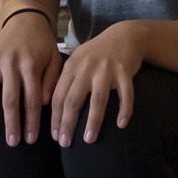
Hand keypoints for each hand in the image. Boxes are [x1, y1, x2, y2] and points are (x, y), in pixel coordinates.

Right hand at [0, 11, 62, 146]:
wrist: (23, 19)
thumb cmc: (42, 43)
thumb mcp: (55, 59)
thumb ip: (51, 81)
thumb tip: (45, 104)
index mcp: (30, 64)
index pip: (31, 99)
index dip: (31, 121)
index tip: (31, 138)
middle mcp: (9, 64)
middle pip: (9, 99)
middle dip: (11, 123)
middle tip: (13, 143)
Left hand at [49, 21, 148, 145]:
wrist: (125, 35)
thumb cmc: (97, 53)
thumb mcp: (77, 61)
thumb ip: (65, 80)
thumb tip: (51, 107)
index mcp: (71, 66)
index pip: (58, 96)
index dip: (55, 118)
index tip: (54, 136)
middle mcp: (86, 68)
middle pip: (73, 100)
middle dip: (67, 124)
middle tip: (65, 143)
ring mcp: (106, 70)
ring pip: (98, 100)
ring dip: (93, 122)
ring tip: (89, 140)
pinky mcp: (125, 72)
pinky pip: (125, 94)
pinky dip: (124, 110)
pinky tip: (121, 125)